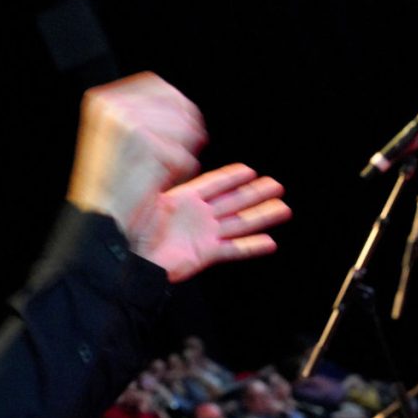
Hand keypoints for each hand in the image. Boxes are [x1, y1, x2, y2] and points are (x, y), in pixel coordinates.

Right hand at [68, 73, 205, 236]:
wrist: (98, 220)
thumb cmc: (109, 188)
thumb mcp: (115, 141)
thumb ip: (138, 115)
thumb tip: (177, 100)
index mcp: (101, 100)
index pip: (155, 84)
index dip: (176, 106)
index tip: (184, 125)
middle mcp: (112, 106)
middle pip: (177, 105)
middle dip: (185, 132)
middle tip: (177, 156)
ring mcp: (129, 122)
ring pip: (186, 129)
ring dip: (183, 154)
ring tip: (164, 172)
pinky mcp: (146, 144)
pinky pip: (185, 154)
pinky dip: (181, 172)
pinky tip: (162, 183)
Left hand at [135, 163, 290, 281]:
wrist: (135, 260)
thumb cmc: (134, 229)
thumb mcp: (146, 199)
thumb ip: (160, 179)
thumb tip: (167, 156)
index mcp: (184, 198)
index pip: (213, 184)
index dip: (232, 177)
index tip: (250, 171)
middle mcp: (199, 215)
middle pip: (233, 201)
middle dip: (255, 193)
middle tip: (276, 185)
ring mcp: (205, 234)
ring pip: (240, 223)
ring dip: (261, 216)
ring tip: (283, 208)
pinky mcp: (207, 254)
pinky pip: (234, 249)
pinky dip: (251, 247)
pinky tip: (270, 243)